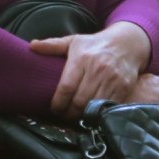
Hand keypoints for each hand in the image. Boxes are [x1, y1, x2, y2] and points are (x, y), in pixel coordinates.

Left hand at [30, 22, 148, 117]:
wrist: (127, 43)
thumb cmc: (95, 44)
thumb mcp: (73, 41)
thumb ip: (52, 45)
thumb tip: (31, 46)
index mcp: (82, 58)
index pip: (66, 87)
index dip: (58, 103)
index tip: (54, 109)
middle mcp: (97, 69)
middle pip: (79, 101)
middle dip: (69, 113)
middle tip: (63, 116)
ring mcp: (112, 79)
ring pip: (93, 106)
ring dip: (83, 116)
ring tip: (75, 117)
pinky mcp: (124, 87)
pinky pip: (108, 106)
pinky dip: (99, 114)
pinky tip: (92, 115)